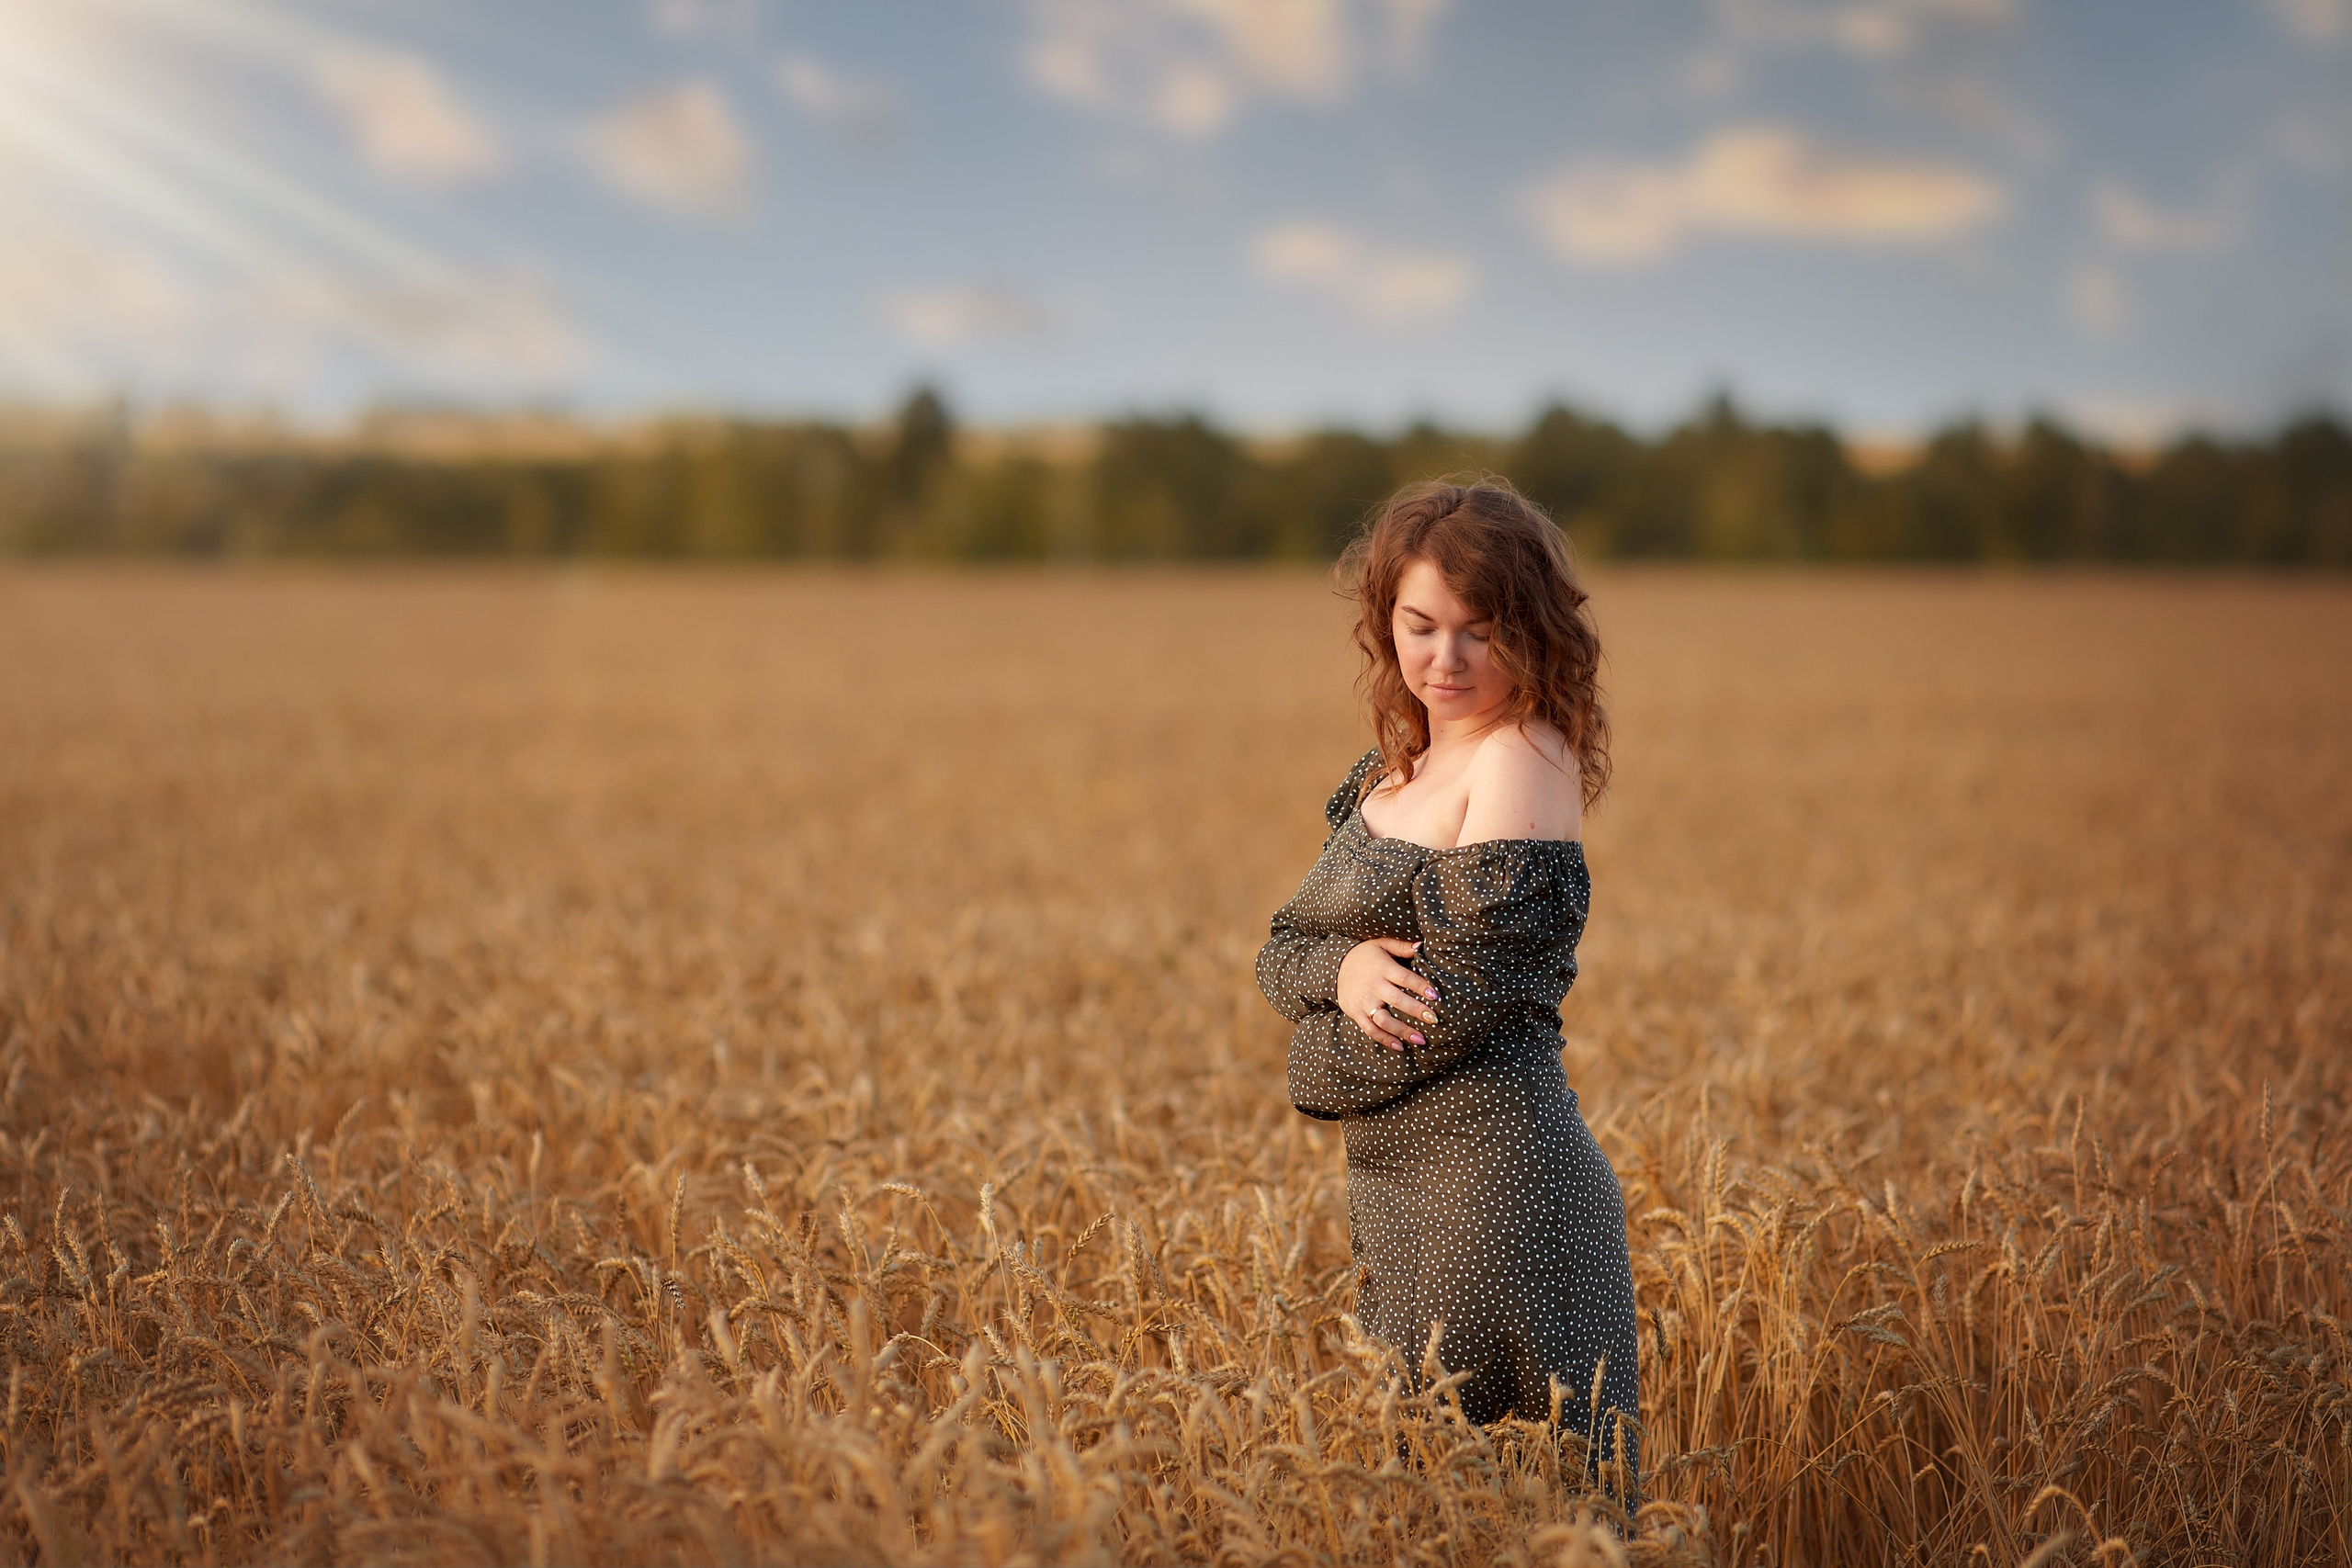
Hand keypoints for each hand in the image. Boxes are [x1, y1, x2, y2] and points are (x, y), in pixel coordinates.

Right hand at [1336, 937, 1439, 1052]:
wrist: (1336, 965)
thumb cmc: (1365, 955)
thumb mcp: (1381, 944)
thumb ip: (1401, 947)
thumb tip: (1421, 945)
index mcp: (1381, 967)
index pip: (1404, 978)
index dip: (1420, 986)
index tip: (1435, 996)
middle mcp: (1372, 985)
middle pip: (1396, 1000)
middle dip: (1416, 1011)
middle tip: (1434, 1020)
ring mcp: (1363, 1001)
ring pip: (1384, 1020)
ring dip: (1403, 1031)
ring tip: (1421, 1039)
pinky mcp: (1355, 1013)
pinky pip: (1370, 1030)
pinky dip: (1385, 1040)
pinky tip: (1400, 1046)